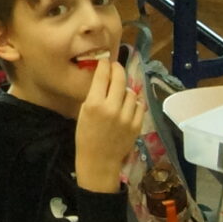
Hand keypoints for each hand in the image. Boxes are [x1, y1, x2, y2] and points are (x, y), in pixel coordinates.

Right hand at [73, 53, 147, 193]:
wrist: (98, 160)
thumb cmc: (86, 135)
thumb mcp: (83, 112)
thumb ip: (94, 94)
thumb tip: (105, 76)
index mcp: (94, 104)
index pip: (103, 75)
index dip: (105, 65)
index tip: (105, 61)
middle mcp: (112, 108)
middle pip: (120, 79)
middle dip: (118, 69)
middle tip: (116, 67)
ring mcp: (126, 117)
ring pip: (131, 92)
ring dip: (125, 90)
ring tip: (120, 93)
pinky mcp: (137, 125)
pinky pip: (139, 105)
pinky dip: (134, 103)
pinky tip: (128, 105)